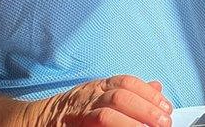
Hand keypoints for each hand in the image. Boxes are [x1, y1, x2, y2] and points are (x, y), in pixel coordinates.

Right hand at [24, 75, 172, 126]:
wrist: (39, 119)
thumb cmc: (75, 107)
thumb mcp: (102, 92)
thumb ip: (129, 91)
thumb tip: (157, 87)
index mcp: (99, 86)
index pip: (127, 83)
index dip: (149, 94)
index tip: (166, 107)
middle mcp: (90, 96)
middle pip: (120, 97)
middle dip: (145, 109)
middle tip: (163, 122)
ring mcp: (80, 113)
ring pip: (106, 114)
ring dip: (131, 123)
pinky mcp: (74, 126)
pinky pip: (95, 126)